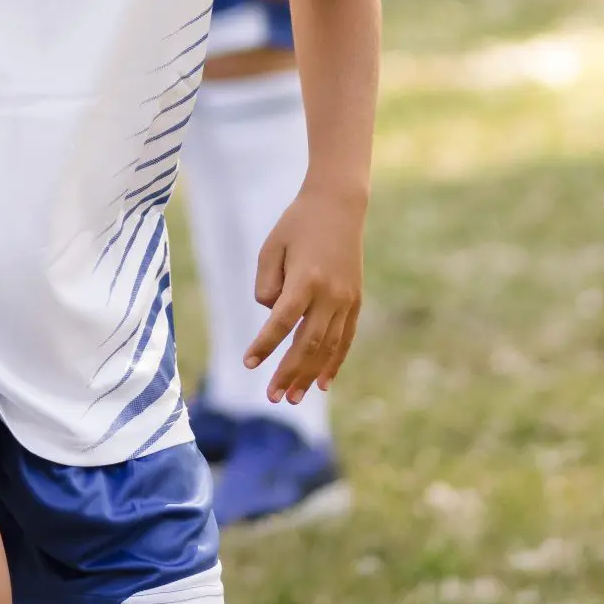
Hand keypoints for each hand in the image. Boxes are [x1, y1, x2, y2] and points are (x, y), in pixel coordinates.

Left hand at [245, 182, 364, 404]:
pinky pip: (345, 339)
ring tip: (293, 398)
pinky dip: (334, 363)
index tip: (248, 362)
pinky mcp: (355, 301)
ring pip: (328, 348)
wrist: (338, 205)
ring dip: (310, 376)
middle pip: (307, 343)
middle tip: (272, 397)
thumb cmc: (297, 225)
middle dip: (288, 373)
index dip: (265, 345)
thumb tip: (272, 316)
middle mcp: (330, 294)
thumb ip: (266, 285)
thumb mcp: (272, 247)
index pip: (282, 322)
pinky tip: (323, 383)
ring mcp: (346, 300)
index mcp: (306, 279)